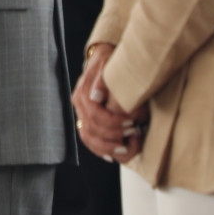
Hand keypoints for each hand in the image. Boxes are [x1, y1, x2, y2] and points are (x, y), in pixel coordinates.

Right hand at [73, 44, 147, 161]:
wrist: (105, 58)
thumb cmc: (110, 61)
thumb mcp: (108, 63)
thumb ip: (102, 79)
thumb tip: (96, 96)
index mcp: (83, 93)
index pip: (95, 115)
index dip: (114, 122)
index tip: (133, 121)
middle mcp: (79, 105)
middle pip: (92, 129)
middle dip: (115, 135)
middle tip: (134, 131)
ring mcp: (81, 114)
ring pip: (88, 139)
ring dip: (108, 147)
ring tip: (126, 147)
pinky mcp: (86, 120)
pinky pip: (89, 141)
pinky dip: (101, 150)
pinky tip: (113, 155)